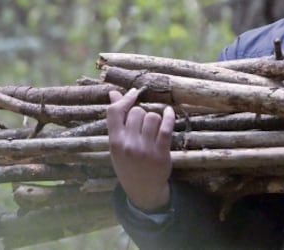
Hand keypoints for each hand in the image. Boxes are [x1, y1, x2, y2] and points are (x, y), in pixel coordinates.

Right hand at [106, 88, 174, 211]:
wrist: (143, 190)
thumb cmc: (128, 163)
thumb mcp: (117, 144)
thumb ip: (116, 120)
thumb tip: (113, 93)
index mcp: (115, 142)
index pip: (114, 112)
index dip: (125, 98)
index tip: (134, 93)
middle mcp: (128, 145)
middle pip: (137, 111)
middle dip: (142, 113)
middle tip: (143, 125)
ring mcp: (145, 149)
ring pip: (152, 117)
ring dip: (154, 118)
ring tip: (153, 128)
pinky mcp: (161, 152)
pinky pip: (166, 127)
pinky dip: (169, 116)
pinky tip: (169, 112)